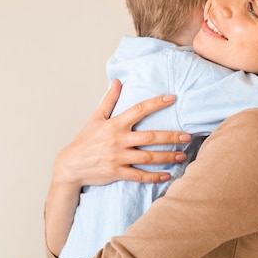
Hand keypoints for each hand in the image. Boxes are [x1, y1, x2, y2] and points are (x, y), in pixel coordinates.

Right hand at [54, 79, 191, 187]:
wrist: (70, 165)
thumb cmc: (84, 141)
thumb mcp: (95, 118)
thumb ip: (109, 100)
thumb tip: (117, 81)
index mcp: (114, 124)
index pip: (138, 110)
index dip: (156, 103)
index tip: (171, 98)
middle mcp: (118, 140)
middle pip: (150, 137)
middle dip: (170, 137)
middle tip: (187, 136)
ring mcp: (118, 158)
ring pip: (148, 157)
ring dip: (167, 156)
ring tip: (182, 155)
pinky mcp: (116, 173)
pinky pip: (139, 176)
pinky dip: (154, 176)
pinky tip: (167, 175)